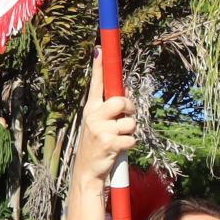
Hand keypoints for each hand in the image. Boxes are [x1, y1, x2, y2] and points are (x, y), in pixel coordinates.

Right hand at [75, 60, 137, 186]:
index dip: (99, 66)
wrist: (87, 171)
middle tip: (127, 116)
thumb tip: (124, 91)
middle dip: (130, 108)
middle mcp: (93, 116)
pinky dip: (131, 144)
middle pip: (121, 101)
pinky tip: (120, 148)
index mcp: (91, 108)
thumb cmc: (96, 144)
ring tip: (119, 138)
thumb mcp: (98, 123)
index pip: (96, 83)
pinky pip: (131, 138)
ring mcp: (100, 129)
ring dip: (130, 131)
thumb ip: (109, 108)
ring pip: (130, 122)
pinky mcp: (108, 143)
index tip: (100, 49)